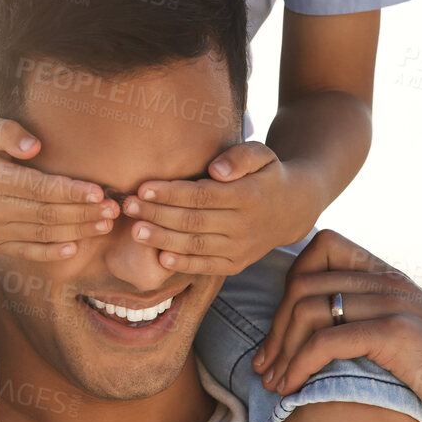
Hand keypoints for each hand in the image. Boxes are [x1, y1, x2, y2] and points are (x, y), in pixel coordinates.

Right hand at [0, 94, 118, 260]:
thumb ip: (7, 131)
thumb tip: (34, 146)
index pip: (39, 189)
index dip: (71, 191)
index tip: (99, 190)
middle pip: (46, 215)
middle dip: (84, 213)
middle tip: (115, 208)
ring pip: (42, 235)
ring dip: (77, 231)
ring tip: (105, 224)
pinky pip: (27, 251)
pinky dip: (51, 252)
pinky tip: (76, 247)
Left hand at [118, 141, 315, 274]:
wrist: (293, 209)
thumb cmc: (267, 174)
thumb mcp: (263, 154)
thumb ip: (240, 157)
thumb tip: (216, 170)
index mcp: (249, 196)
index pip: (202, 195)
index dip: (170, 193)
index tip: (143, 188)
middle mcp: (245, 225)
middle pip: (193, 221)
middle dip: (157, 214)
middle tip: (128, 207)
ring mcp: (241, 248)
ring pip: (196, 245)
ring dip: (163, 239)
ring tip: (135, 231)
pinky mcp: (237, 264)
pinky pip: (207, 266)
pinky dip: (184, 264)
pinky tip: (160, 257)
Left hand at [252, 229, 421, 421]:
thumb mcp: (411, 336)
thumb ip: (376, 319)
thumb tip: (332, 327)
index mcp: (390, 276)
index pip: (322, 245)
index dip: (291, 279)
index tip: (281, 327)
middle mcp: (389, 281)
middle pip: (303, 281)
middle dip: (274, 324)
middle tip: (263, 365)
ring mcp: (393, 304)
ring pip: (307, 308)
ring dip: (280, 348)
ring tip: (271, 382)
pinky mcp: (396, 335)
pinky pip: (326, 339)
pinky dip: (298, 364)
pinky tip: (290, 389)